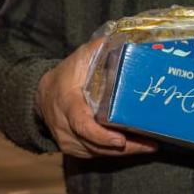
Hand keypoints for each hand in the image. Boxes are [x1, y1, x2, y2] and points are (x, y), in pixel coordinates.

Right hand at [35, 37, 156, 158]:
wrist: (43, 96)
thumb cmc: (66, 76)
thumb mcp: (79, 59)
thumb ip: (98, 49)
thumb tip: (122, 38)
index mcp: (67, 104)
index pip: (82, 124)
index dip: (101, 135)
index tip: (120, 140)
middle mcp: (65, 127)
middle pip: (95, 144)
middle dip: (124, 147)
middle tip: (150, 144)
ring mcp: (69, 141)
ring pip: (99, 152)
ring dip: (125, 152)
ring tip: (150, 145)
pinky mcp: (75, 150)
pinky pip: (97, 154)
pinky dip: (117, 153)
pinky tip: (138, 147)